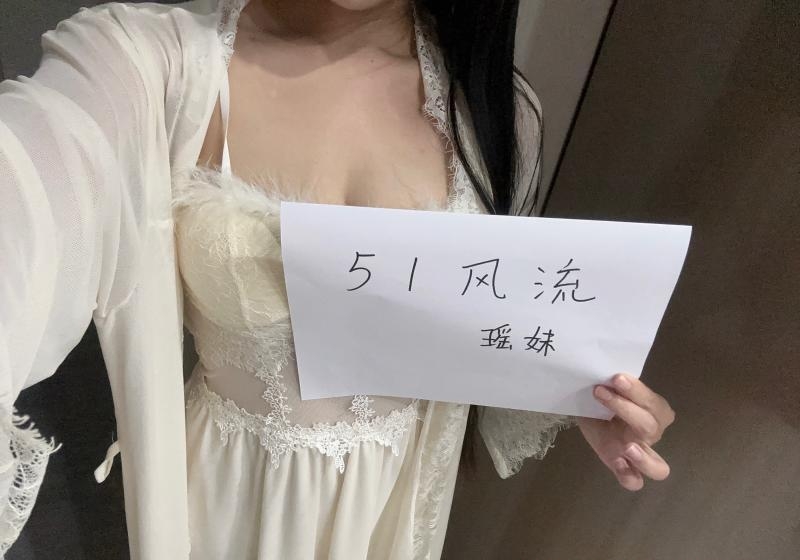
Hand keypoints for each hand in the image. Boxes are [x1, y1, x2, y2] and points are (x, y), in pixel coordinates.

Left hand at [577, 373, 674, 490]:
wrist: (589, 413)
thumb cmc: (606, 398)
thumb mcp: (609, 388)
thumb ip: (613, 384)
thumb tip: (605, 375)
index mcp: (654, 410)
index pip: (653, 403)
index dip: (636, 391)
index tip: (615, 378)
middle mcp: (652, 433)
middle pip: (651, 426)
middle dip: (626, 408)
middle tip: (601, 392)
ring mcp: (641, 455)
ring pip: (658, 468)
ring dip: (643, 459)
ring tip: (627, 447)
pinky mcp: (625, 469)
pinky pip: (636, 482)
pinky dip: (629, 476)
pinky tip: (617, 462)